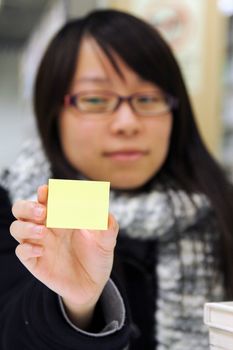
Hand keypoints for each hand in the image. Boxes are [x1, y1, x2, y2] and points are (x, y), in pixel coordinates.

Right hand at [10, 185, 118, 327]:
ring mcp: (39, 243)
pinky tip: (41, 251)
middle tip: (42, 211)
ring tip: (43, 231)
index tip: (47, 191)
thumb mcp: (107, 241)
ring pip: (17, 227)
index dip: (44, 192)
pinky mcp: (35, 262)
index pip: (46, 198)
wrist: (93, 285)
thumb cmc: (98, 256)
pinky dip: (27, 248)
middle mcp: (47, 227)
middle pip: (22, 209)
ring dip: (26, 226)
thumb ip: (107, 225)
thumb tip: (102, 211)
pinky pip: (21, 251)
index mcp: (62, 216)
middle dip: (27, 206)